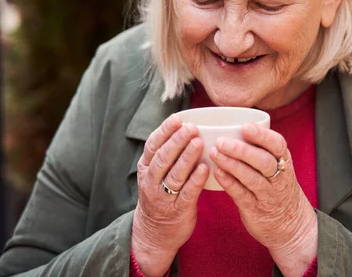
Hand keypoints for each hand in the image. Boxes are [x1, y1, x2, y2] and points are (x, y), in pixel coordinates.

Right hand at [131, 115, 209, 276]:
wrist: (156, 233)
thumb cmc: (161, 195)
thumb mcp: (155, 173)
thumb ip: (166, 154)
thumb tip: (186, 125)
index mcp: (146, 168)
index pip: (153, 145)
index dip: (165, 131)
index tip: (178, 118)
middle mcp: (151, 181)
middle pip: (163, 158)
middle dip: (177, 141)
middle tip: (191, 128)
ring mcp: (163, 197)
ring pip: (174, 175)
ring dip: (187, 157)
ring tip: (199, 143)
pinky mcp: (178, 210)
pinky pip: (187, 193)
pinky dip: (195, 180)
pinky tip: (205, 168)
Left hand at [210, 123, 317, 276]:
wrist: (290, 224)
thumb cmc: (276, 187)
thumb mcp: (278, 166)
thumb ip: (262, 149)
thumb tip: (233, 125)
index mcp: (284, 161)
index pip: (278, 145)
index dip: (262, 135)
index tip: (245, 126)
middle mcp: (279, 178)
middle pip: (263, 161)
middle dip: (242, 150)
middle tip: (221, 141)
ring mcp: (268, 195)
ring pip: (251, 178)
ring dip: (232, 165)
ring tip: (214, 153)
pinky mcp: (255, 210)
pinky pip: (241, 195)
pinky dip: (229, 182)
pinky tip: (216, 172)